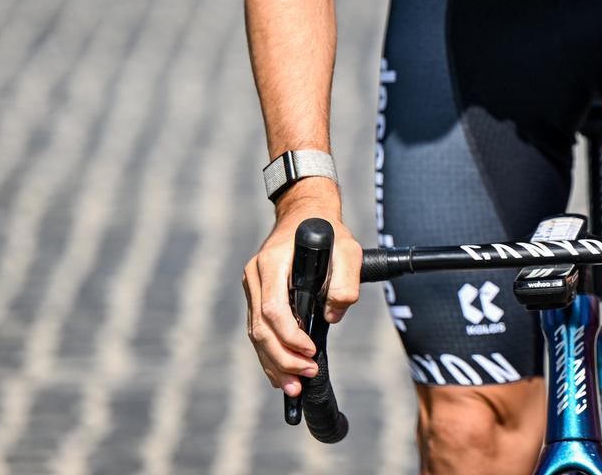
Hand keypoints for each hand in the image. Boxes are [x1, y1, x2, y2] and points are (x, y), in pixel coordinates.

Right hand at [242, 182, 362, 397]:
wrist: (306, 213)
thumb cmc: (328, 232)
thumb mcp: (348, 249)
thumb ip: (346, 282)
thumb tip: (332, 316)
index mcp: (273, 263)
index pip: (273, 308)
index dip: (290, 336)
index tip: (311, 351)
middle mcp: (256, 276)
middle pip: (260, 328)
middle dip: (282, 357)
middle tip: (305, 377)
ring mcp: (253, 286)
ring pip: (256, 334)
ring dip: (274, 363)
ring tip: (293, 387)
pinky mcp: (257, 296)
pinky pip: (259, 330)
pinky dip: (269, 355)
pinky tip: (281, 374)